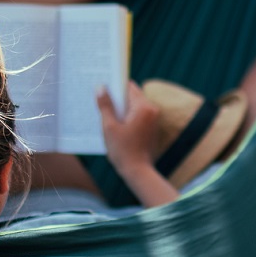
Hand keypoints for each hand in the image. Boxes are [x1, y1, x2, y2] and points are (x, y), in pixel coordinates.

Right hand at [97, 81, 180, 206]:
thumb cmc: (123, 151)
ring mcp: (154, 119)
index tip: (103, 84)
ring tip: (106, 113)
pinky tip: (115, 124)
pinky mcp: (152, 128)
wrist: (138, 172)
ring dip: (122, 108)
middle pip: (132, 96)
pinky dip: (128, 117)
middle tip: (101, 99)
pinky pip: (138, 116)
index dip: (115, 85)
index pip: (129, 87)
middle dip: (117, 98)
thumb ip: (105, 105)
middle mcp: (152, 110)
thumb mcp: (109, 127)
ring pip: (135, 106)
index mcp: (143, 107)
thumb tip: (101, 88)